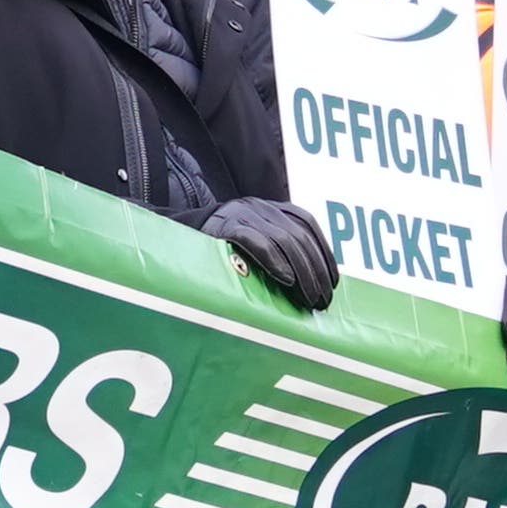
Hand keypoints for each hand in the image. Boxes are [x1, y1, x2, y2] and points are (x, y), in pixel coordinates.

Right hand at [204, 196, 338, 312]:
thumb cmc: (218, 248)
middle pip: (299, 236)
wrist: (174, 236)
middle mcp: (259, 207)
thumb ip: (277, 248)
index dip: (324, 252)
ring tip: (309, 299)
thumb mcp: (251, 239)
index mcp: (268, 207)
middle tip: (322, 300)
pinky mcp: (226, 228)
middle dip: (316, 270)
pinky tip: (287, 280)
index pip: (307, 223)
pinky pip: (257, 243)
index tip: (332, 281)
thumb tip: (312, 280)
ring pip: (284, 240)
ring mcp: (242, 214)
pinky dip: (275, 261)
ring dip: (303, 273)